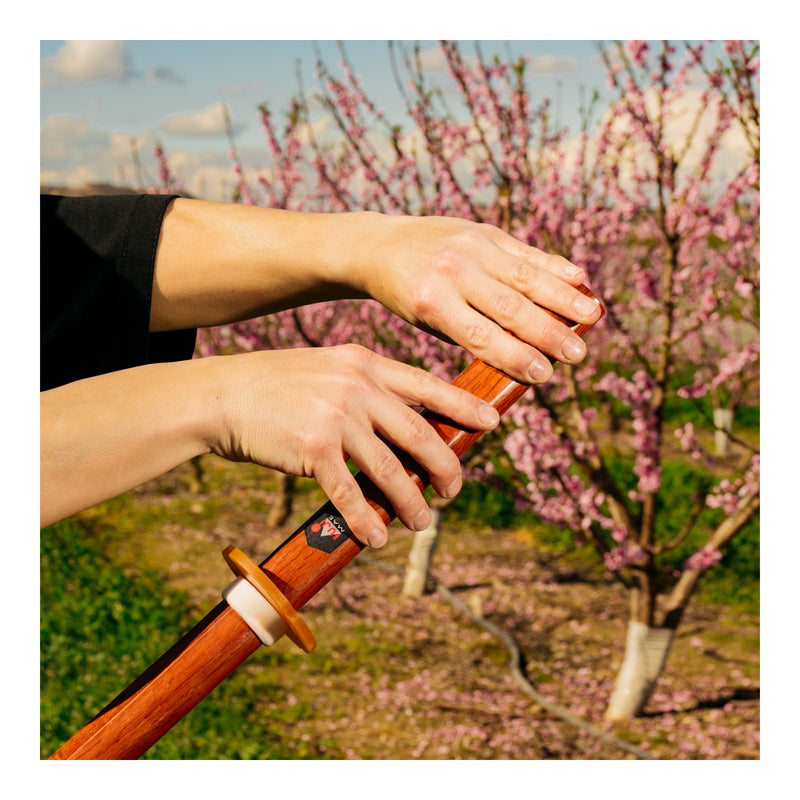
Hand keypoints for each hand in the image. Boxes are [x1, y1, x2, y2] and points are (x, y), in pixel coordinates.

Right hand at [211, 344, 499, 546]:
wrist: (223, 395)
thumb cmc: (276, 386)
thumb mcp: (329, 369)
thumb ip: (365, 387)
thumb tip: (402, 423)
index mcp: (366, 363)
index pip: (428, 386)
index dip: (463, 406)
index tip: (491, 423)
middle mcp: (358, 387)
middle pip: (421, 434)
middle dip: (445, 468)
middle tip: (451, 491)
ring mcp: (337, 418)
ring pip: (392, 470)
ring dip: (411, 503)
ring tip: (420, 523)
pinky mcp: (313, 450)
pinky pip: (351, 493)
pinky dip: (366, 520)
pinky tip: (375, 537)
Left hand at [357, 214, 601, 382]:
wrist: (381, 246)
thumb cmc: (408, 296)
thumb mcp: (426, 321)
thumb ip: (471, 335)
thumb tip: (525, 356)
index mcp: (432, 301)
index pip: (482, 336)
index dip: (516, 356)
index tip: (545, 375)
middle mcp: (454, 271)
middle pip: (510, 307)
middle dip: (548, 333)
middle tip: (577, 355)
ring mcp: (471, 246)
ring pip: (525, 276)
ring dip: (563, 298)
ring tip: (592, 317)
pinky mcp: (484, 230)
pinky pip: (524, 251)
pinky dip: (553, 266)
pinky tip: (579, 279)